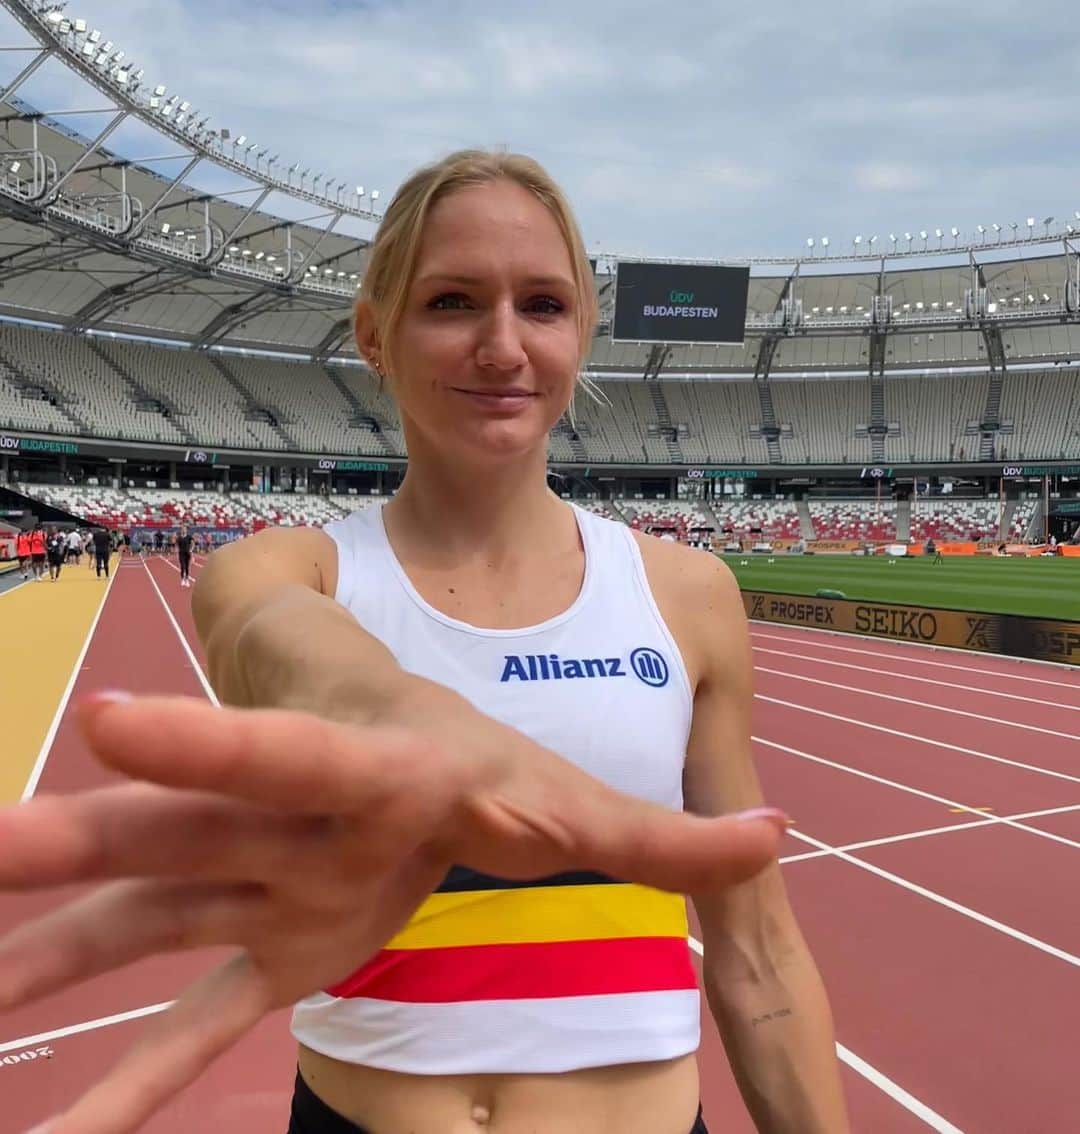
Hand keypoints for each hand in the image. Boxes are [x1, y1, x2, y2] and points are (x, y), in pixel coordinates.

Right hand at [0, 691, 786, 1133]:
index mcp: (362, 777)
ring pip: (145, 913)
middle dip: (77, 839)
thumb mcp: (577, 804)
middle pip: (174, 829)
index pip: (279, 752)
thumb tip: (779, 837)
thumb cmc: (486, 770)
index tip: (110, 718)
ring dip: (60, 947)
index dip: (203, 737)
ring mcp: (258, 885)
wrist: (412, 763)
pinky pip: (184, 1010)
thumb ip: (670, 835)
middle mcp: (288, 824)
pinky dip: (132, 1074)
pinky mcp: (264, 945)